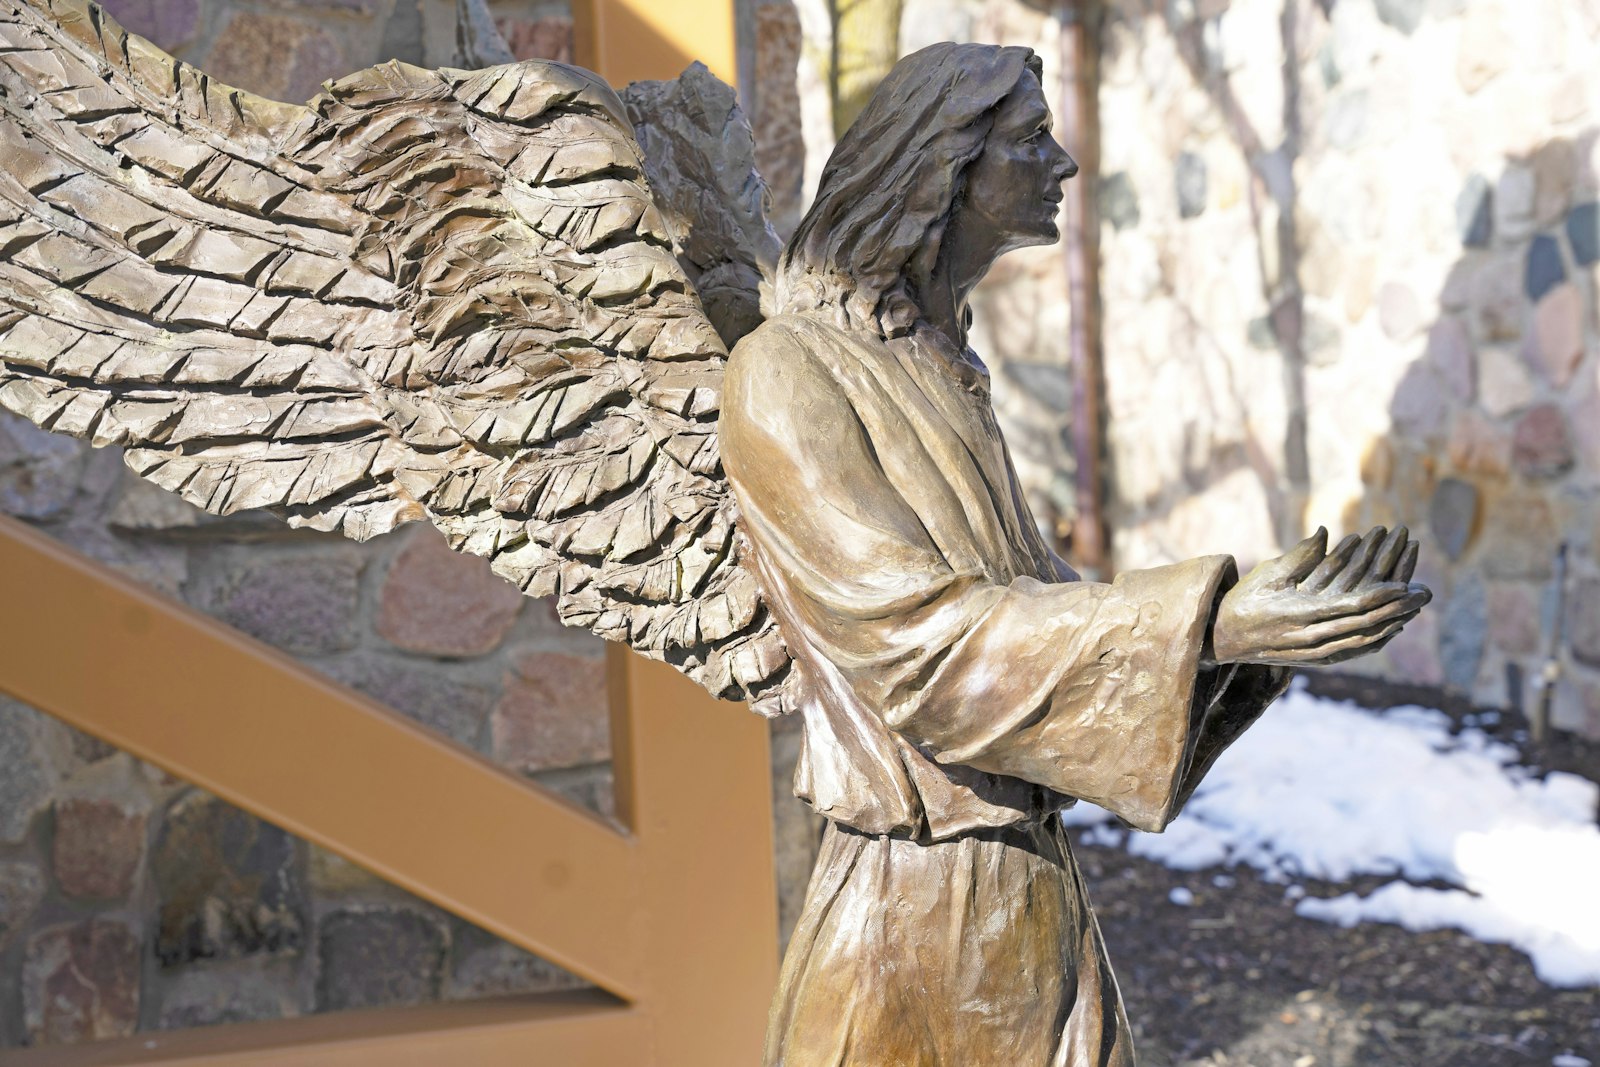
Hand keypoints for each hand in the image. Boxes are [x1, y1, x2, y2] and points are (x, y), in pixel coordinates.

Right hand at [1208, 526, 1431, 667]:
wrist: (1222, 639)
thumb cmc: (1243, 601)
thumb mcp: (1266, 574)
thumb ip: (1299, 556)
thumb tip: (1325, 532)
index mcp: (1301, 614)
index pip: (1351, 607)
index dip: (1382, 596)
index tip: (1405, 583)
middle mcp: (1311, 638)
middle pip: (1366, 626)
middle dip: (1398, 609)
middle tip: (1425, 594)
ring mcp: (1314, 653)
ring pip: (1363, 642)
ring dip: (1393, 625)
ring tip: (1415, 610)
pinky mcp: (1314, 659)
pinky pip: (1352, 652)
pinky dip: (1375, 641)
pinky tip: (1391, 630)